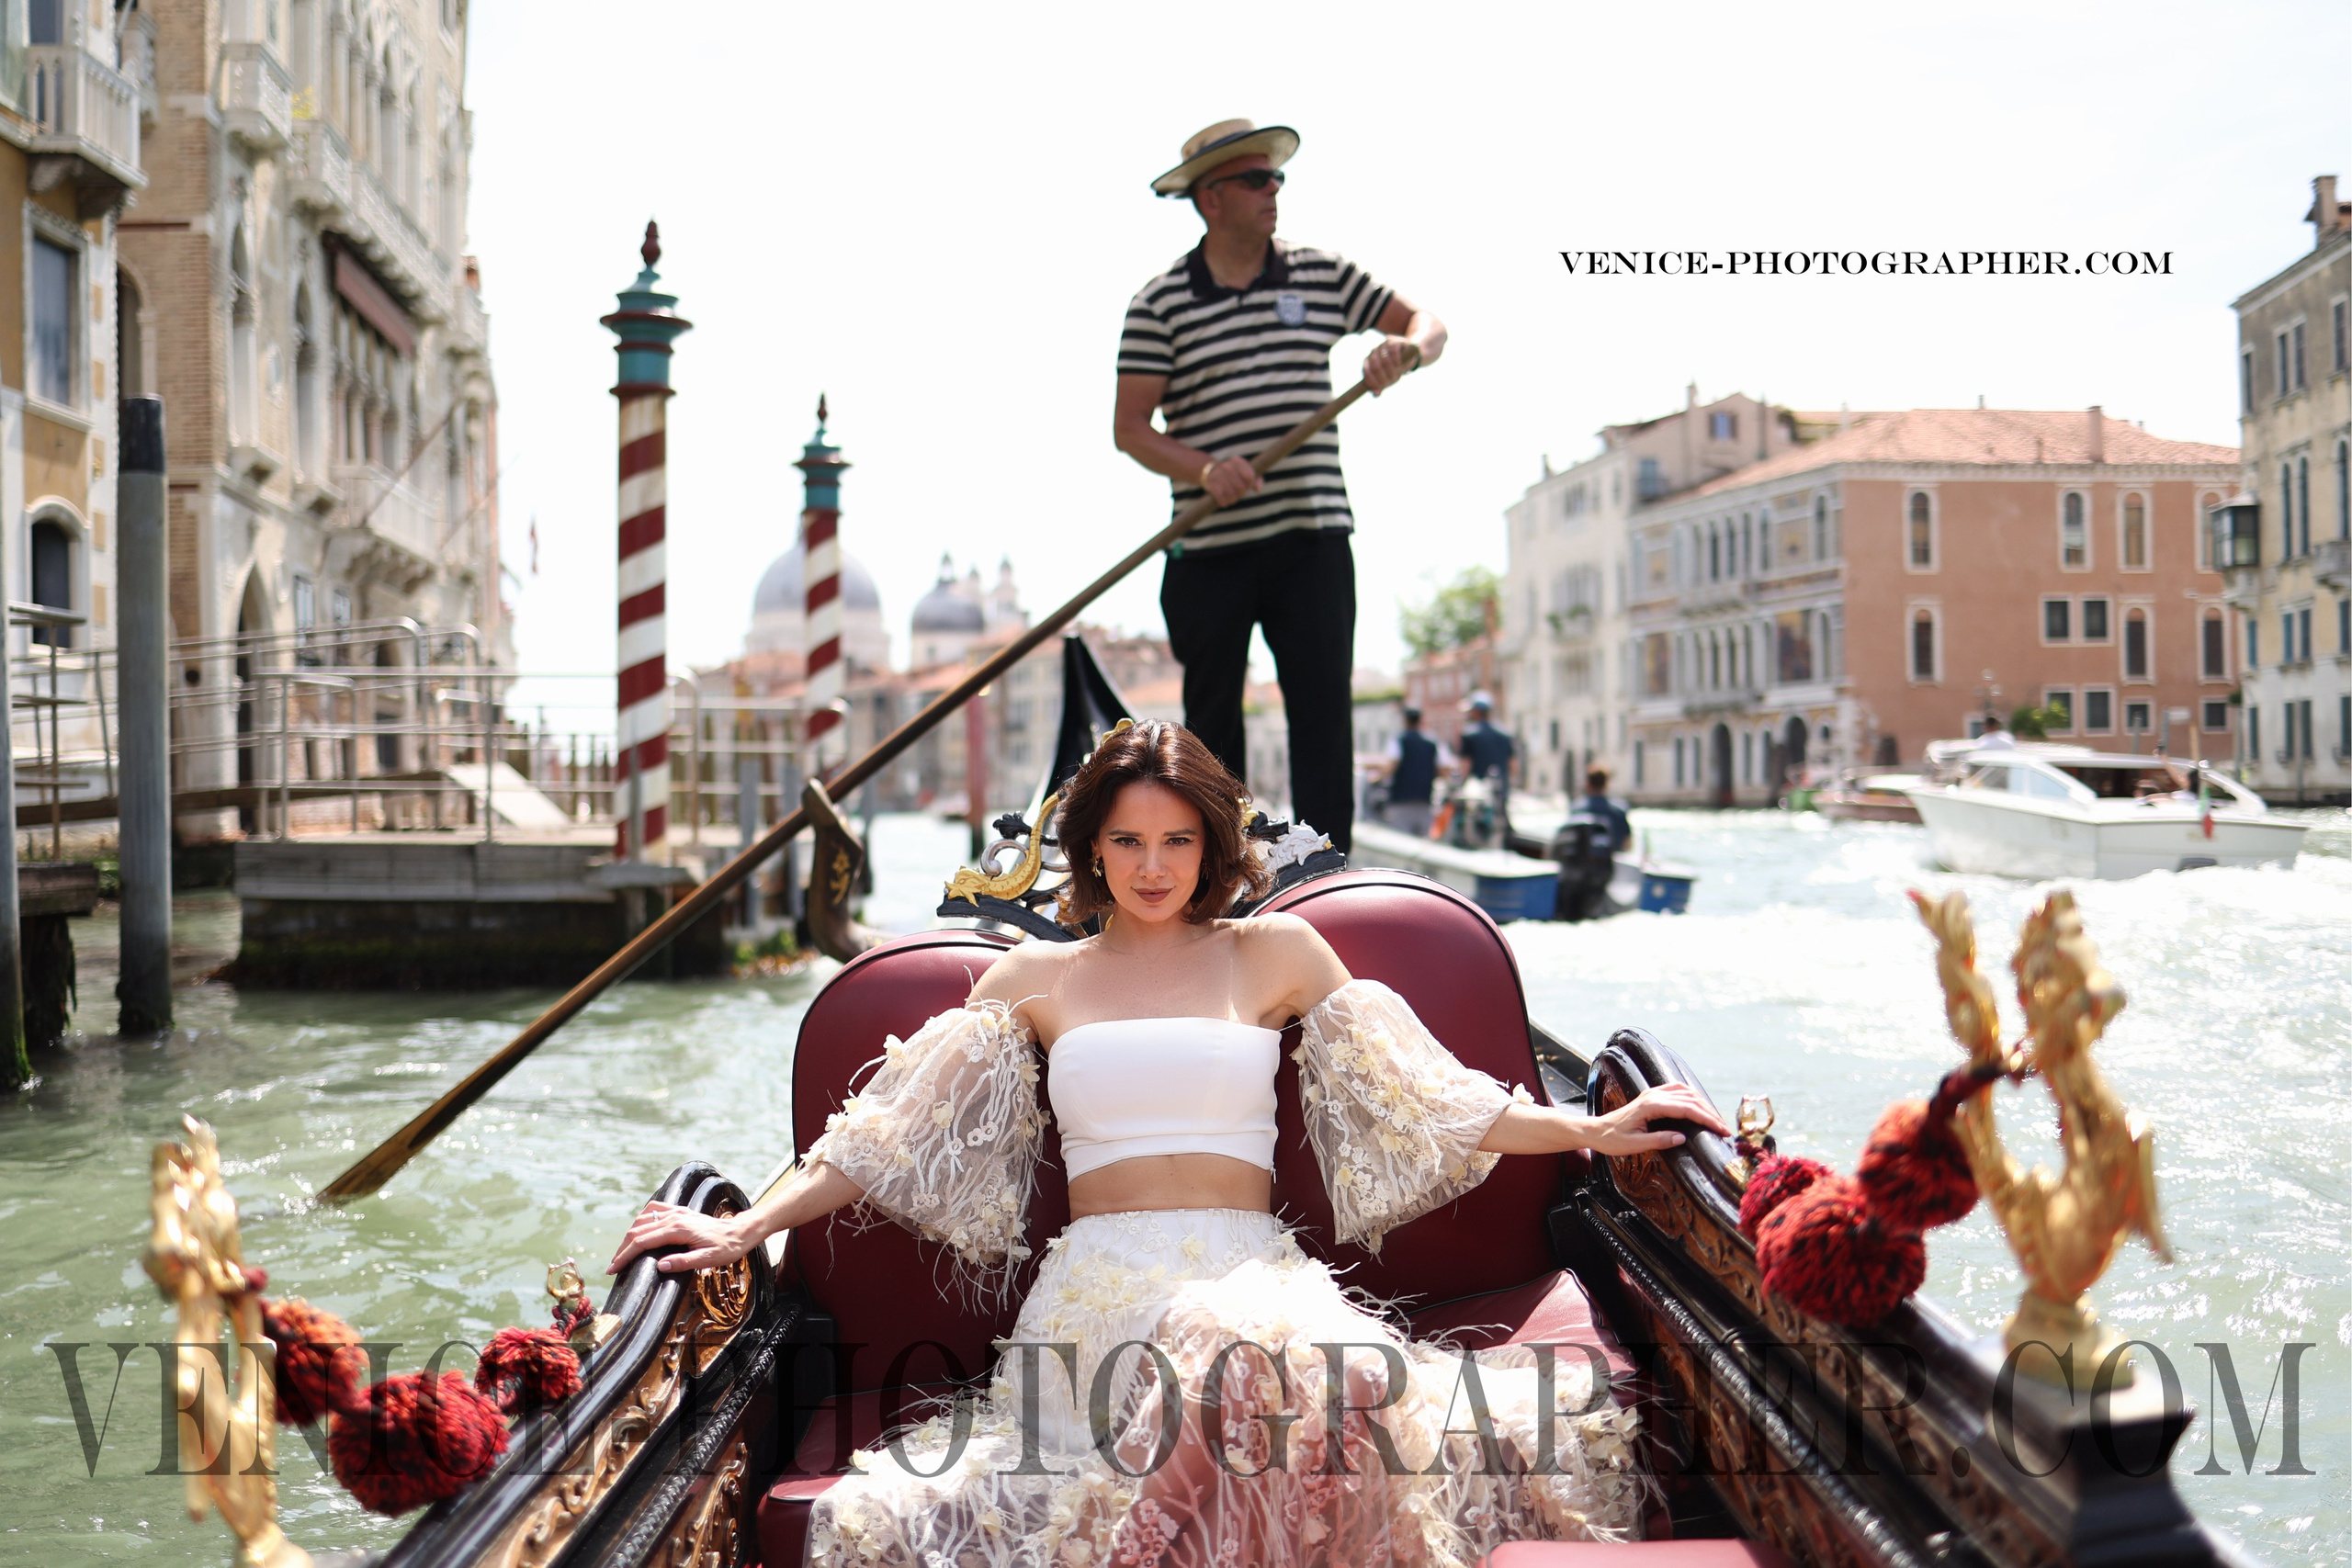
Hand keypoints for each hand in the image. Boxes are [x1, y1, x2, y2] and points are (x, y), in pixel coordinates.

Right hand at [606, 1200, 755, 1275]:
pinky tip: (638, 1228)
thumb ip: (683, 1262)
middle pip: (638, 1230)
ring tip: (623, 1252)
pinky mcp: (680, 1211)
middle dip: (622, 1248)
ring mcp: (677, 1212)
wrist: (739, 1232)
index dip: (625, 1256)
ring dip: (629, 1234)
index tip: (613, 1269)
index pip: (642, 1242)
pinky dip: (641, 1219)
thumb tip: (660, 1266)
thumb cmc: (726, 1248)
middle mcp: (674, 1217)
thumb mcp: (708, 1260)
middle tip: (614, 1265)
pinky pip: (654, 1210)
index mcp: (678, 1230)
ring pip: (643, 1219)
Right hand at [1200, 456, 1261, 506]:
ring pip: (1231, 494)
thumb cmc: (1233, 474)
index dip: (1250, 484)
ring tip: (1232, 498)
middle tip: (1239, 494)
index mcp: (1237, 462)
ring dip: (1233, 499)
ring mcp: (1218, 475)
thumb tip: (1258, 490)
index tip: (1247, 486)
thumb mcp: (1244, 471)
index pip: (1250, 477)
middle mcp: (1227, 466)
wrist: (1210, 471)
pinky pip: (1221, 498)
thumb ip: (1255, 479)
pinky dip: (1224, 502)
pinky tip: (1225, 501)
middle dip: (1241, 493)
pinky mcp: (1211, 484)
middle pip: (1241, 487)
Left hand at [1363, 336, 1421, 394]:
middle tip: (1392, 380)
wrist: (1407, 354)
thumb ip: (1380, 386)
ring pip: (1384, 359)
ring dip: (1392, 369)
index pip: (1367, 373)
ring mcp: (1381, 346)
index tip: (1381, 387)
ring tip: (1398, 373)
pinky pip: (1393, 351)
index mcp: (1368, 363)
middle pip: (1375, 367)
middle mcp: (1373, 353)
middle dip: (1384, 376)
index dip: (1373, 381)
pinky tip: (1399, 365)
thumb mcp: (1387, 379)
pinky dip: (1397, 360)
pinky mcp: (1392, 341)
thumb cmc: (1394, 369)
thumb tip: (1376, 394)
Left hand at [1585, 1083, 1730, 1156]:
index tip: (1721, 1130)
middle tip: (1724, 1129)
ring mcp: (1652, 1093)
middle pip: (1690, 1098)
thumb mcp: (1634, 1145)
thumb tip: (1683, 1138)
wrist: (1595, 1130)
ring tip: (1716, 1120)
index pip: (1686, 1108)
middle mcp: (1653, 1095)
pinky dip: (1693, 1098)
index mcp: (1650, 1105)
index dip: (1707, 1119)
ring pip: (1686, 1092)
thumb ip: (1659, 1140)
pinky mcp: (1652, 1096)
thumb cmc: (1612, 1139)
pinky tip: (1700, 1107)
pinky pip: (1677, 1091)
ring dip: (1703, 1104)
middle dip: (1710, 1112)